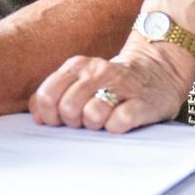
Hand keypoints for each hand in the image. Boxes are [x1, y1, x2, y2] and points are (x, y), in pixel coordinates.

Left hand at [29, 33, 194, 133]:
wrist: (158, 71)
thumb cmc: (112, 83)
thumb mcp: (80, 80)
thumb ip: (53, 94)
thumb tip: (37, 116)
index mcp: (77, 66)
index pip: (46, 96)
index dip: (50, 115)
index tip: (61, 120)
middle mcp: (97, 71)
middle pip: (68, 108)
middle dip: (74, 122)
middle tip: (86, 120)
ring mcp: (121, 85)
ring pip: (92, 114)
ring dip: (95, 124)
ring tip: (104, 120)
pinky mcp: (142, 102)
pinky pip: (119, 122)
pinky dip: (116, 127)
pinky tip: (121, 122)